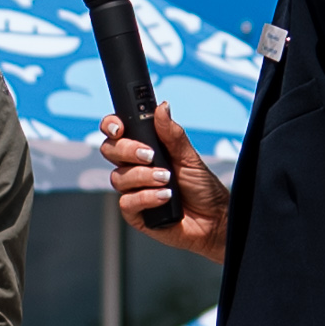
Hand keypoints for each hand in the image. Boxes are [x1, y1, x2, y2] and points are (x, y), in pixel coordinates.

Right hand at [99, 97, 227, 261]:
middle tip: (150, 155)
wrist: (214, 219)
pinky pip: (127, 202)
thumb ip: (172, 134)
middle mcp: (134, 168)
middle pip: (110, 151)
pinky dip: (146, 197)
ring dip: (143, 176)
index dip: (111, 126)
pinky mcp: (135, 213)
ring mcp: (133, 190)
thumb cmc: (202, 187)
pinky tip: (165, 197)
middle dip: (128, 150)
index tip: (119, 127)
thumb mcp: (189, 156)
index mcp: (144, 149)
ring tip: (167, 180)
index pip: (117, 132)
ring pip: (118, 177)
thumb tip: (162, 106)